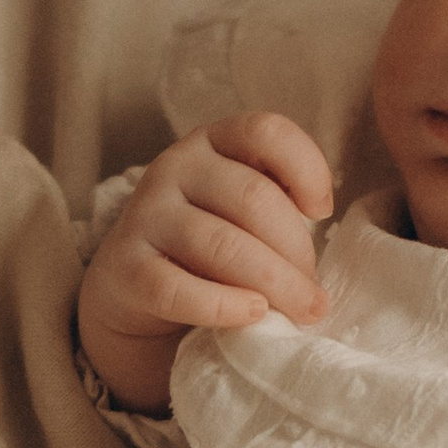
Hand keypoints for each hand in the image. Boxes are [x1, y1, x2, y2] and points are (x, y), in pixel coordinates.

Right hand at [78, 112, 333, 411]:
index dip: (307, 168)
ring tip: (302, 312)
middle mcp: (175, 166)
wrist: (131, 288)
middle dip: (297, 252)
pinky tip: (254, 314)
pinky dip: (224, 307)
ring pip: (222, 245)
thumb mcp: (242, 212)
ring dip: (275, 284)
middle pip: (253, 198)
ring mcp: (146, 214)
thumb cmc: (208, 246)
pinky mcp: (125, 267)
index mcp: (213, 142)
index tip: (322, 212)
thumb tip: (315, 270)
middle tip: (315, 295)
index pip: (266, 132)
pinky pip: (178, 289)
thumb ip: (277, 212)